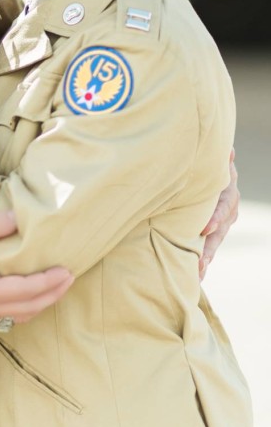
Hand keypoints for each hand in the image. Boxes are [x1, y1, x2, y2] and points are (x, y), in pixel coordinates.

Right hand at [0, 211, 73, 322]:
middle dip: (53, 293)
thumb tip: (20, 217)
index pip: (25, 290)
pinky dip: (28, 306)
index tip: (66, 271)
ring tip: (59, 285)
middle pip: (29, 307)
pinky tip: (36, 294)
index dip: (49, 282)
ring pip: (21, 315)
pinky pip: (11, 315)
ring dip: (43, 302)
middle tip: (71, 277)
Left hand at [199, 149, 239, 279]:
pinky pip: (210, 246)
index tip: (205, 229)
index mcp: (228, 189)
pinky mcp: (215, 230)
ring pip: (216, 241)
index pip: (224, 205)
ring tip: (198, 274)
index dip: (216, 217)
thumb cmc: (205, 162)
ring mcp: (224, 220)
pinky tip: (196, 276)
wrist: (207, 170)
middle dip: (209, 246)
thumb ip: (219, 160)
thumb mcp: (212, 161)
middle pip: (221, 229)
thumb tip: (228, 150)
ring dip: (206, 257)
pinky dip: (203, 259)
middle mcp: (229, 207)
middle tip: (200, 262)